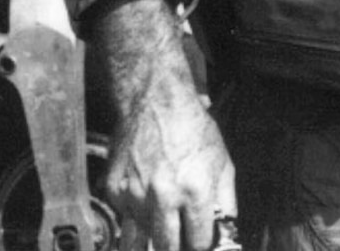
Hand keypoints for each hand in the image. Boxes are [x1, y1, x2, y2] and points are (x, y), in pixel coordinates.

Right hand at [93, 0, 237, 250]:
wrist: (156, 103)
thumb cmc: (194, 130)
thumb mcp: (223, 163)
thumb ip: (225, 202)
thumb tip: (225, 231)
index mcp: (195, 191)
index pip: (197, 243)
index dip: (201, 245)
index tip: (201, 243)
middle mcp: (162, 198)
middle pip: (167, 248)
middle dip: (177, 246)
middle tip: (182, 238)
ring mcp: (134, 197)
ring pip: (143, 237)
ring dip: (156, 232)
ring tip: (166, 213)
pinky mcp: (114, 192)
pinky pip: (125, 217)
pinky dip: (137, 214)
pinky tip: (147, 195)